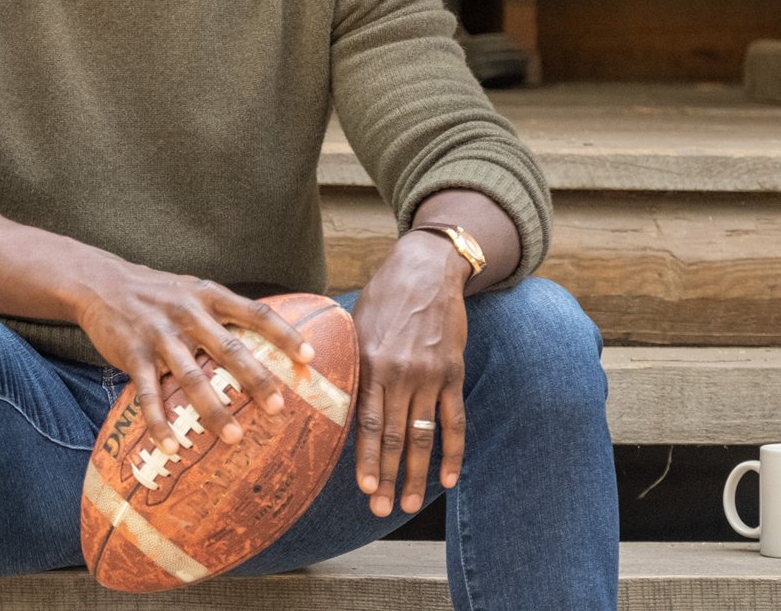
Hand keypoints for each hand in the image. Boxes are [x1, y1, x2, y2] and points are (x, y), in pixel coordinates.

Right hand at [74, 261, 315, 460]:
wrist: (100, 282)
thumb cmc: (157, 291)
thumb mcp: (192, 288)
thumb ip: (223, 310)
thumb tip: (267, 337)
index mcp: (208, 295)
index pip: (255, 313)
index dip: (284, 334)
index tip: (309, 357)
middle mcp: (187, 313)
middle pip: (229, 349)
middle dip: (255, 380)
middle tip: (277, 407)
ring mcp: (159, 335)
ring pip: (192, 377)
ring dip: (214, 410)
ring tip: (234, 437)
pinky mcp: (133, 355)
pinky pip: (149, 394)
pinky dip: (159, 422)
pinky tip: (172, 446)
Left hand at [350, 232, 470, 515]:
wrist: (426, 270)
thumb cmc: (382, 298)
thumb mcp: (354, 325)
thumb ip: (346, 362)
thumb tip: (326, 394)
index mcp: (369, 363)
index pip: (367, 421)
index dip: (367, 457)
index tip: (364, 487)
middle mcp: (399, 373)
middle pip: (395, 436)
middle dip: (389, 476)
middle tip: (381, 509)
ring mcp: (429, 376)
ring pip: (423, 435)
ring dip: (419, 474)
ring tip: (411, 504)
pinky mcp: (453, 373)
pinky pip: (454, 420)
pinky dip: (453, 451)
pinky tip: (449, 478)